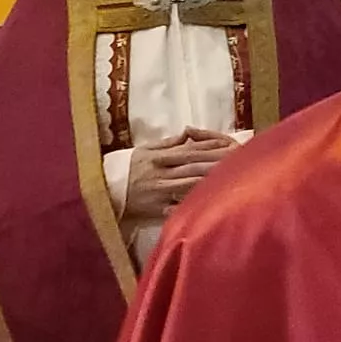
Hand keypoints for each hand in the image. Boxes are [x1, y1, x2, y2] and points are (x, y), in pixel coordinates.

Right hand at [123, 129, 238, 219]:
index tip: (227, 145)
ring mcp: (160, 192)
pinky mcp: (157, 209)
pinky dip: (191, 207)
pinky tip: (208, 206)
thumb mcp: (145, 149)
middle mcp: (161, 173)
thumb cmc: (127, 167)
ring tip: (229, 181)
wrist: (104, 188)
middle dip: (215, 165)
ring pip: (188, 186)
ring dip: (208, 183)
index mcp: (159, 157)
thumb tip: (187, 132)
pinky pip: (176, 209)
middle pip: (193, 168)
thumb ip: (168, 143)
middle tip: (235, 163)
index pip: (189, 151)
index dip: (209, 148)